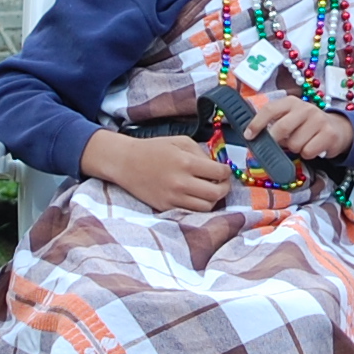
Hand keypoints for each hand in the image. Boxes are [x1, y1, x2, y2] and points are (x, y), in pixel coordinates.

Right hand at [82, 131, 234, 213]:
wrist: (126, 163)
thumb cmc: (154, 149)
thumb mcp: (180, 141)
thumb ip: (201, 152)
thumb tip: (216, 166)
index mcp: (186, 162)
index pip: (219, 173)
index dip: (226, 172)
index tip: (224, 170)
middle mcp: (181, 182)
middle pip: (216, 193)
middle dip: (224, 188)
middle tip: (221, 182)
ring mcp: (173, 197)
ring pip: (206, 207)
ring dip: (212, 199)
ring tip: (208, 190)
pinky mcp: (166, 207)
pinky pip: (191, 212)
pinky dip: (197, 206)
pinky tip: (195, 196)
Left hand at [241, 92, 353, 161]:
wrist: (337, 128)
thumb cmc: (306, 125)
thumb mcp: (290, 118)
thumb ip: (274, 123)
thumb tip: (252, 137)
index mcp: (291, 102)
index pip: (270, 109)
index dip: (257, 123)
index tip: (248, 136)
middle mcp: (305, 108)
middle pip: (281, 128)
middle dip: (275, 141)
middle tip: (278, 145)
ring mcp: (318, 120)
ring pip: (295, 144)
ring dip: (295, 148)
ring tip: (301, 143)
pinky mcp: (328, 134)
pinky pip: (308, 151)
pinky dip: (307, 154)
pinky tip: (312, 147)